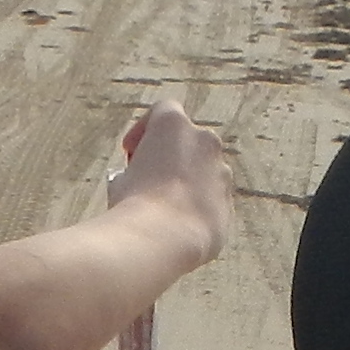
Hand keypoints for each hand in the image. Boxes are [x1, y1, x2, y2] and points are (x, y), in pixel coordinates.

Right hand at [103, 104, 233, 269]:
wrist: (164, 238)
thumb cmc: (136, 202)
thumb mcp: (121, 180)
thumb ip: (132, 171)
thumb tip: (131, 180)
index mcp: (174, 125)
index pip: (162, 111)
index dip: (143, 130)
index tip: (129, 153)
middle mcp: (205, 141)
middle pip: (188, 140)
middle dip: (169, 155)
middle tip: (148, 178)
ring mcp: (222, 171)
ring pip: (204, 170)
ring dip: (186, 181)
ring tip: (163, 206)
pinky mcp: (229, 202)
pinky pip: (212, 198)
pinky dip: (198, 205)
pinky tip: (178, 224)